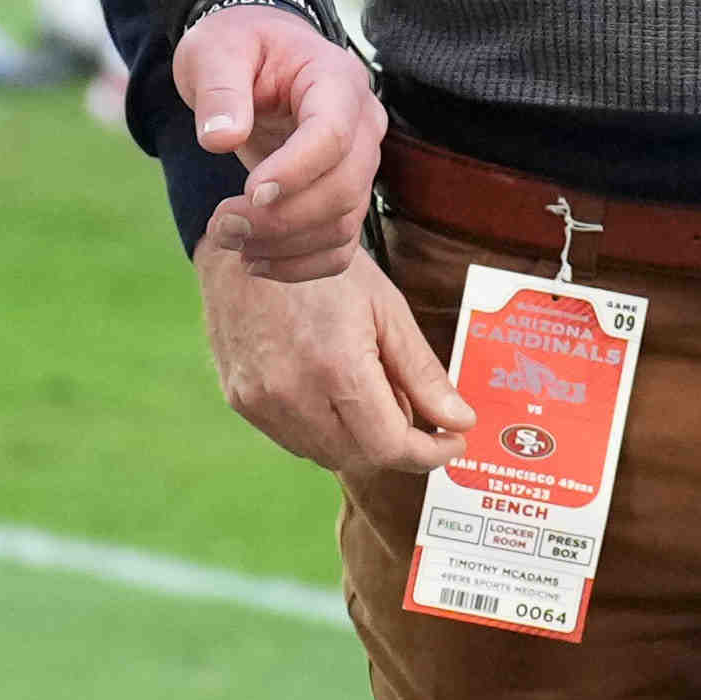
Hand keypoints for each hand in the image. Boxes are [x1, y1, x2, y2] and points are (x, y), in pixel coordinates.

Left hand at [173, 0, 385, 277]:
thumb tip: (220, 138)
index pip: (334, 135)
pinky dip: (299, 265)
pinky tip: (253, 261)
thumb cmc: (237, 46)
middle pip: (343, 188)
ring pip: (342, 225)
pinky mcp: (345, 195)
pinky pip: (339, 246)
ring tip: (226, 239)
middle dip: (281, 219)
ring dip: (283, 246)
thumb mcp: (214, 51)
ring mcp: (360, 163)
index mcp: (336, 79)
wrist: (258, 56)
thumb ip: (218, 90)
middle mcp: (363, 124)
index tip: (248, 194)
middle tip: (220, 224)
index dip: (295, 172)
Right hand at [202, 236, 460, 480]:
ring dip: (359, 440)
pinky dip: (324, 429)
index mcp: (337, 369)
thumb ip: (423, 374)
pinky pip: (294, 438)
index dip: (428, 453)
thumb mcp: (386, 309)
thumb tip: (459, 421)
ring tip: (371, 392)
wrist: (248, 242)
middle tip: (415, 409)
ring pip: (326, 454)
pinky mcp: (241, 400)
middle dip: (397, 443)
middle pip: (360, 457)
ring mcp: (261, 401)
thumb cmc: (321, 267)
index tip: (451, 441)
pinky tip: (332, 392)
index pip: (390, 447)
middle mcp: (293, 395)